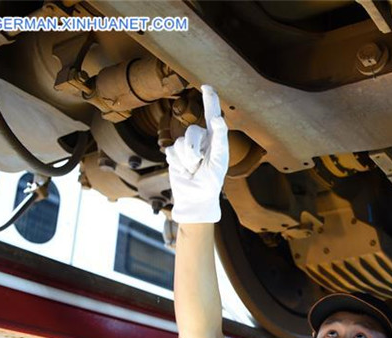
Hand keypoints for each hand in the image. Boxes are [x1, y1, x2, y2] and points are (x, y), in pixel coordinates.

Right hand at [165, 85, 228, 222]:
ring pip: (180, 142)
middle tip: (199, 164)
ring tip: (193, 169)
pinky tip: (184, 171)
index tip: (207, 86)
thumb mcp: (219, 161)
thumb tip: (218, 118)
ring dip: (187, 159)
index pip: (212, 114)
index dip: (209, 99)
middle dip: (194, 149)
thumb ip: (220, 140)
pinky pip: (171, 151)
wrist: (195, 198)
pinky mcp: (174, 154)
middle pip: (192, 131)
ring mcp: (186, 146)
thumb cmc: (211, 181)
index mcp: (215, 139)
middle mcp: (201, 139)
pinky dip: (178, 164)